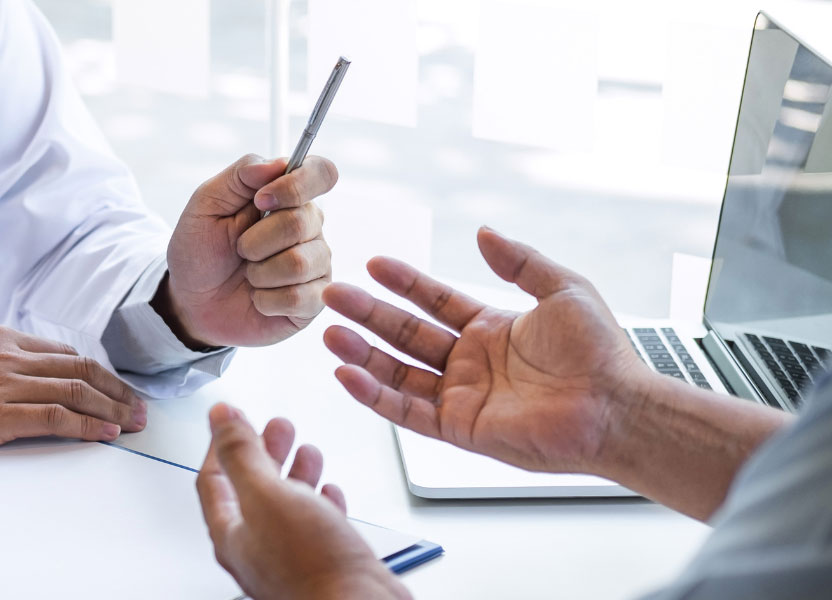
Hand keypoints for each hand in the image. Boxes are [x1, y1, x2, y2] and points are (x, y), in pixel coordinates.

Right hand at [0, 326, 146, 456]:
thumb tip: (24, 378)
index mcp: (0, 339)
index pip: (64, 354)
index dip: (99, 373)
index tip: (117, 389)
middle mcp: (8, 356)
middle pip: (80, 370)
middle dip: (117, 391)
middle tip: (140, 408)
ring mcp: (4, 384)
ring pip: (75, 392)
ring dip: (111, 409)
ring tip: (133, 424)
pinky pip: (55, 418)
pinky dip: (86, 427)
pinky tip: (105, 435)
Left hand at [159, 154, 337, 347]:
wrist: (191, 301)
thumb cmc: (200, 250)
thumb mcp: (206, 204)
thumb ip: (239, 176)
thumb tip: (279, 163)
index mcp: (288, 196)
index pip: (321, 173)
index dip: (297, 184)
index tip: (260, 200)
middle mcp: (309, 227)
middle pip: (302, 221)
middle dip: (256, 240)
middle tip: (239, 249)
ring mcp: (315, 264)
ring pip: (299, 263)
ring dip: (259, 272)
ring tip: (248, 275)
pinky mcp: (312, 300)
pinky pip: (298, 298)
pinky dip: (266, 299)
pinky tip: (257, 298)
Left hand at [196, 403, 409, 599]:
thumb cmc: (309, 565)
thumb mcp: (266, 494)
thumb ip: (241, 453)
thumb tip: (220, 417)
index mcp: (232, 532)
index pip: (213, 480)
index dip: (220, 445)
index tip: (231, 421)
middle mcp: (256, 547)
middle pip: (251, 489)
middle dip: (264, 452)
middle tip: (276, 428)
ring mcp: (288, 557)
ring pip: (285, 505)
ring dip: (294, 472)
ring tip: (306, 450)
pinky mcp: (321, 561)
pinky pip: (315, 524)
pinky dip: (320, 501)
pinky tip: (329, 492)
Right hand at [322, 227, 651, 473]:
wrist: (616, 407)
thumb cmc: (602, 354)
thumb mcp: (563, 288)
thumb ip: (519, 261)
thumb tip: (484, 232)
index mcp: (490, 330)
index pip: (433, 302)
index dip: (403, 283)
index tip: (374, 264)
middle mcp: (470, 364)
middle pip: (405, 335)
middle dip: (367, 315)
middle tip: (333, 295)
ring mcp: (462, 397)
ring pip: (397, 373)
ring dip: (362, 353)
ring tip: (330, 333)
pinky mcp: (459, 428)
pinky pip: (407, 412)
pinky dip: (374, 395)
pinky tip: (348, 374)